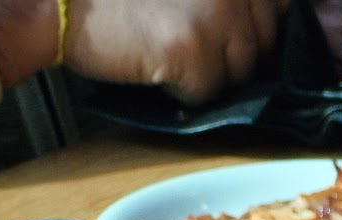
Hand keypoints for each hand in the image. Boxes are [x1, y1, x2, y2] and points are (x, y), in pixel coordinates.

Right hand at [60, 0, 292, 100]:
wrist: (64, 1)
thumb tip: (273, 15)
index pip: (278, 3)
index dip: (257, 21)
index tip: (230, 27)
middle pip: (264, 38)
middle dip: (235, 50)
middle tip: (192, 42)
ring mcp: (214, 12)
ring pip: (242, 69)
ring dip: (212, 73)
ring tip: (172, 52)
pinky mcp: (192, 46)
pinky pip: (211, 90)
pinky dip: (186, 90)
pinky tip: (158, 65)